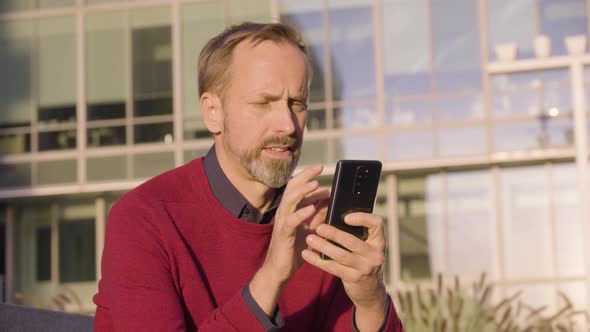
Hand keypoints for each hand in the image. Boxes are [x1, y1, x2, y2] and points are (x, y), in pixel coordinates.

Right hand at [262, 164, 328, 283]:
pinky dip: (301, 213)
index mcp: (290, 210)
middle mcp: (284, 212)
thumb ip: (319, 216)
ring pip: (289, 200)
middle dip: (305, 176)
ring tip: (316, 184)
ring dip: (303, 191)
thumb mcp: (311, 229)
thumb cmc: (294, 249)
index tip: (320, 168)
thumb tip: (332, 202)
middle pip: (292, 188)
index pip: (297, 187)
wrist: (280, 270)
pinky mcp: (283, 234)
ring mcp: (282, 222)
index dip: (307, 176)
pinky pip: (291, 221)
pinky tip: (311, 208)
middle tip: (319, 168)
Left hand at [301, 212, 387, 329]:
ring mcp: (364, 268)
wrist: (370, 290)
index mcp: (379, 241)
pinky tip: (306, 254)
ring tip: (310, 239)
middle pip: (352, 241)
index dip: (362, 218)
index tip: (346, 217)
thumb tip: (332, 216)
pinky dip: (317, 260)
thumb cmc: (364, 260)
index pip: (377, 224)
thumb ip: (357, 233)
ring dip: (323, 246)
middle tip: (319, 228)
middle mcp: (375, 254)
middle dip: (334, 233)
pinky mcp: (353, 278)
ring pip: (340, 255)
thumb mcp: (367, 246)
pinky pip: (332, 267)